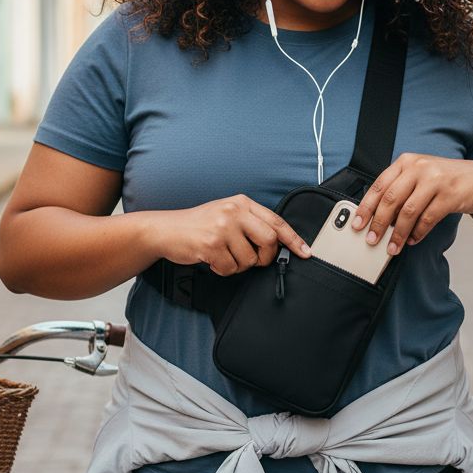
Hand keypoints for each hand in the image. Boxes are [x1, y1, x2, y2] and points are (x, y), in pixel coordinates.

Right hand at [148, 196, 311, 275]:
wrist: (166, 229)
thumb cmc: (199, 225)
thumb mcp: (227, 214)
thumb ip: (251, 223)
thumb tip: (278, 243)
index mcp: (242, 202)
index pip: (277, 221)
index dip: (294, 239)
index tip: (306, 252)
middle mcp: (234, 211)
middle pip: (270, 240)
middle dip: (266, 257)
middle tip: (254, 260)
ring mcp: (222, 226)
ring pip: (250, 259)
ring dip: (239, 266)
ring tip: (224, 256)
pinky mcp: (211, 244)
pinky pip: (231, 268)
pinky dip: (223, 270)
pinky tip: (212, 260)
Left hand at [350, 155, 472, 253]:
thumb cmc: (445, 180)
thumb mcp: (419, 176)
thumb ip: (400, 190)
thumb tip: (376, 217)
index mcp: (406, 162)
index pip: (379, 186)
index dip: (366, 207)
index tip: (357, 225)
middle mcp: (419, 167)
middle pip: (391, 199)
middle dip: (378, 223)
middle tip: (372, 240)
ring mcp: (435, 180)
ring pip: (408, 212)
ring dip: (398, 233)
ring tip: (393, 247)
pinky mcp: (450, 194)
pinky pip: (428, 218)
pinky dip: (418, 232)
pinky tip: (413, 240)